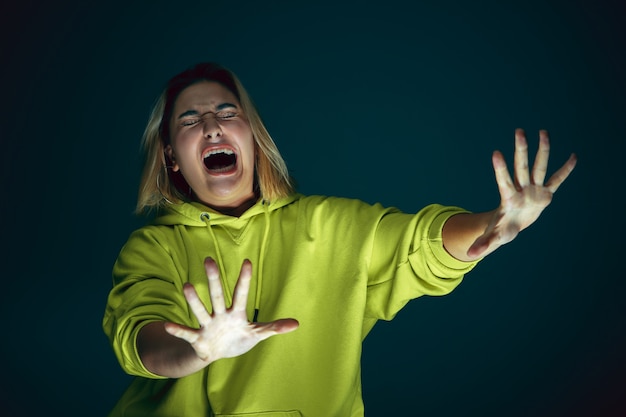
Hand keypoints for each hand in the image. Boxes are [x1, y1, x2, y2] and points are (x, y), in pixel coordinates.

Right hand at [164, 258, 298, 362]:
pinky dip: (177, 330)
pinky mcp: (198, 339)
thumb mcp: (257, 333)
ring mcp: (208, 325)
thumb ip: (274, 327)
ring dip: (194, 300)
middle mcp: (221, 315)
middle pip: (218, 295)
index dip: (244, 279)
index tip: (247, 262)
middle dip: (214, 279)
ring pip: (201, 311)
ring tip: (186, 285)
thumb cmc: (239, 338)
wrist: (217, 353)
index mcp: (237, 313)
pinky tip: (167, 325)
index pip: (241, 293)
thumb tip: (297, 323)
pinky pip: (187, 333)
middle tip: (209, 260)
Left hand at [467, 129, 576, 257]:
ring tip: (543, 131)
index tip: (496, 153)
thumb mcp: (493, 237)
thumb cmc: (501, 230)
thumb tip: (469, 254)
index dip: (500, 169)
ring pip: (539, 167)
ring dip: (542, 150)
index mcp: (508, 199)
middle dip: (521, 150)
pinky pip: (557, 180)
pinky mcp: (545, 194)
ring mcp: (533, 189)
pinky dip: (565, 170)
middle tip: (519, 131)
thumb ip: (483, 243)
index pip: (504, 182)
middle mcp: (521, 189)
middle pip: (521, 167)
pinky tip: (574, 157)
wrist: (512, 225)